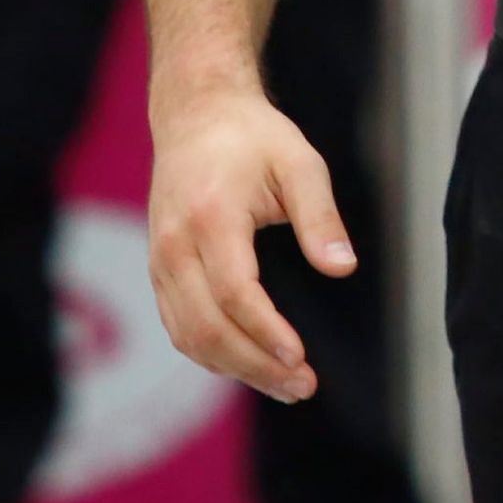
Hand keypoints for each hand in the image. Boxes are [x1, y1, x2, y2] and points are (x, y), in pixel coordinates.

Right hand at [146, 80, 354, 405]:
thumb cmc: (253, 138)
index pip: (233, 291)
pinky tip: (251, 364)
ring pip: (188, 335)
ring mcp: (160, 260)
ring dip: (236, 369)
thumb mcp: (300, 162)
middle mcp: (175, 244)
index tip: (300, 358)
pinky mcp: (159, 271)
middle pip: (207, 326)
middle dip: (256, 365)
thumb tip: (343, 268)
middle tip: (303, 387)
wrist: (196, 116)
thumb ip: (320, 216)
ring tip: (286, 385)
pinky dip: (213, 354)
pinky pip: (179, 326)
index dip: (264, 332)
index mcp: (210, 216)